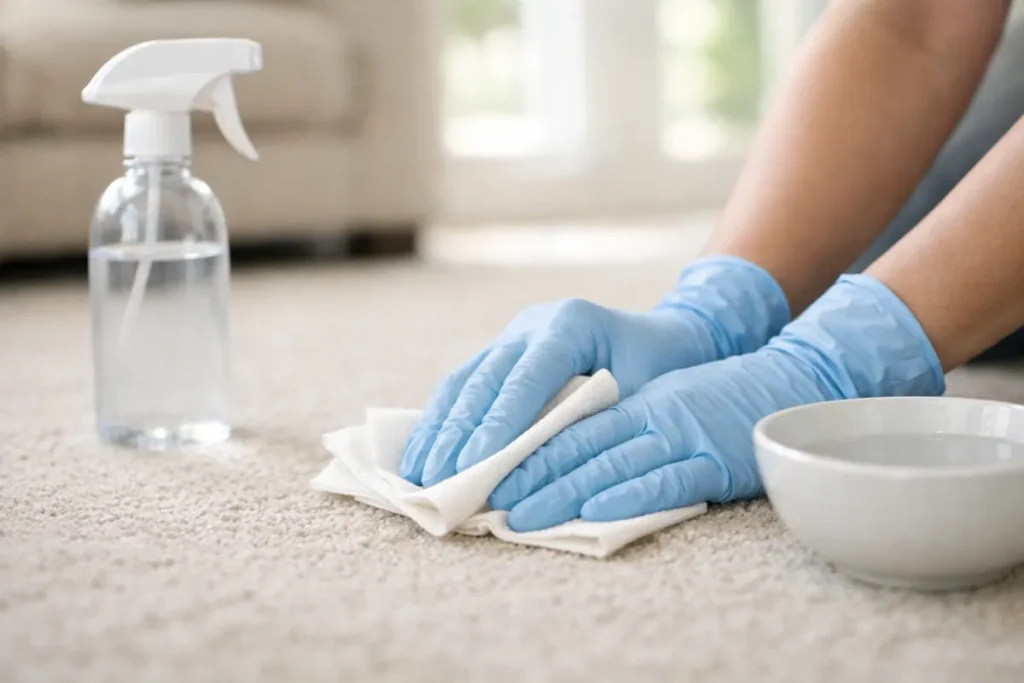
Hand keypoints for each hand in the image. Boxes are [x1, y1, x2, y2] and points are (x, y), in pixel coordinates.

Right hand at [399, 256, 789, 486]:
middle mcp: (533, 324)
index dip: (498, 424)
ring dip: (439, 430)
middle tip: (437, 482)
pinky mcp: (501, 351)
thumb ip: (593, 421)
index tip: (475, 465)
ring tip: (419, 475)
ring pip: (463, 381)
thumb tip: (542, 469)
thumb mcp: (642, 392)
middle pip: (484, 381)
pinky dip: (441, 421)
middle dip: (458, 435)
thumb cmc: (661, 368)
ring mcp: (512, 335)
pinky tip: (425, 454)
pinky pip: (463, 385)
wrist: (666, 336)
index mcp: (570, 325)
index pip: (526, 379)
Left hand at [489, 275, 945, 530]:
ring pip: (610, 462)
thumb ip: (615, 421)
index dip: (524, 448)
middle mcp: (649, 412)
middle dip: (528, 474)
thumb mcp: (659, 398)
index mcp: (633, 398)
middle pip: (578, 444)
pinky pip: (664, 480)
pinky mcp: (712, 459)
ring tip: (520, 517)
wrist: (787, 382)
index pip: (568, 423)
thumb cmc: (714, 399)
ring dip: (562, 491)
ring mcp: (680, 434)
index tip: (486, 471)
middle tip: (486, 500)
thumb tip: (555, 452)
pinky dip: (627, 496)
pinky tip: (593, 512)